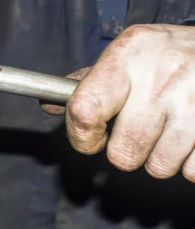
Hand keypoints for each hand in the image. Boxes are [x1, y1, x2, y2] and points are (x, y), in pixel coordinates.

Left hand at [44, 24, 194, 181]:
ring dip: (160, 158)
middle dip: (126, 153)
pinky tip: (189, 136)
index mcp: (127, 56)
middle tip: (139, 132)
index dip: (82, 138)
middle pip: (123, 153)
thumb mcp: (127, 56)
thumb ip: (89, 84)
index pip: (83, 112)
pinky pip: (191, 171)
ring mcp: (194, 100)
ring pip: (159, 167)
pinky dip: (188, 163)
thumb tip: (49, 105)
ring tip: (169, 130)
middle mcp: (161, 76)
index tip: (91, 139)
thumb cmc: (166, 56)